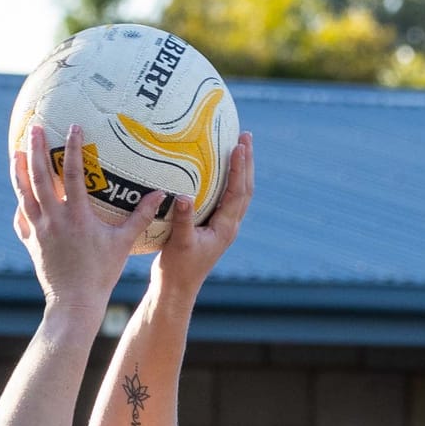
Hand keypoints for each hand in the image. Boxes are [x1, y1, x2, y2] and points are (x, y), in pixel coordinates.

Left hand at [13, 122, 147, 315]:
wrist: (74, 303)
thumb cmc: (101, 274)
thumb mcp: (124, 243)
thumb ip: (141, 217)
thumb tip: (161, 194)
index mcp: (77, 216)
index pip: (74, 174)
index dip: (73, 148)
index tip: (72, 126)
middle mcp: (54, 220)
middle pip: (40, 178)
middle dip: (36, 150)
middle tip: (34, 128)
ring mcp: (39, 231)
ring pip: (24, 195)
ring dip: (19, 171)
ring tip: (16, 152)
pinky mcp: (31, 243)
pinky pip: (22, 219)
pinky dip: (20, 205)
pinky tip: (20, 196)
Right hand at [144, 133, 254, 302]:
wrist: (176, 289)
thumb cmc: (176, 269)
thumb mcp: (179, 243)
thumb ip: (182, 220)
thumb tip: (183, 196)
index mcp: (225, 228)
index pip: (237, 192)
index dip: (239, 168)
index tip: (239, 145)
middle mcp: (229, 225)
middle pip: (245, 188)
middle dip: (247, 161)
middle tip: (245, 136)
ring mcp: (223, 226)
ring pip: (238, 192)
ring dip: (241, 169)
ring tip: (238, 146)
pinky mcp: (214, 227)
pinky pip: (226, 197)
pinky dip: (227, 180)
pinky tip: (217, 169)